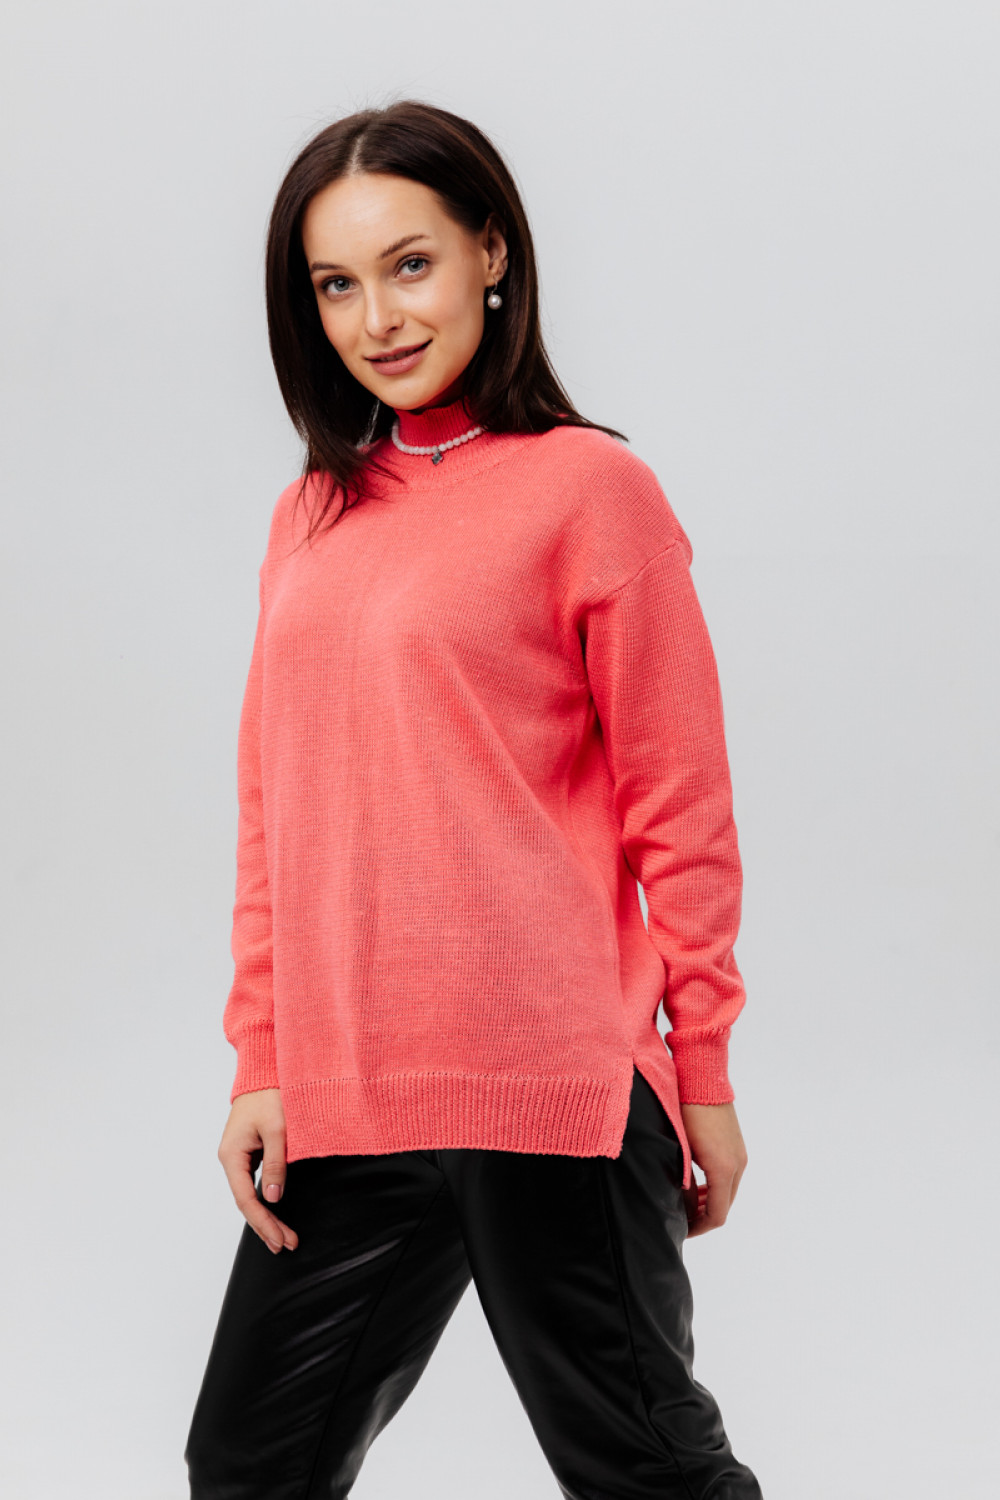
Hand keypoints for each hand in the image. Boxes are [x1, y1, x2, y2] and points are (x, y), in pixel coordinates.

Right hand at [217, 1088, 298, 1253]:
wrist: (263, 1072)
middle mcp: (231, 1159)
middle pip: (246, 1202)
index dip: (263, 1222)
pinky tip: (274, 1212)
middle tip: (286, 1245)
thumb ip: (276, 1162)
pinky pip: (252, 1184)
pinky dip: (264, 1200)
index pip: (245, 1199)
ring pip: (249, 1195)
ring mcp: (238, 1156)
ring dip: (266, 1216)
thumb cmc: (269, 1095)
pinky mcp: (248, 1152)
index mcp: (232, 1155)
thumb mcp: (277, 1129)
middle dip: (265, 1226)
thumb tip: (272, 1196)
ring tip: (283, 1237)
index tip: (281, 1239)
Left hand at [679, 1101, 747, 1237]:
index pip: (717, 1215)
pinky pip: (730, 1176)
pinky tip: (698, 1186)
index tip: (681, 1230)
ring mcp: (740, 1155)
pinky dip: (716, 1187)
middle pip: (724, 1205)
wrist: (702, 1079)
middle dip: (704, 1217)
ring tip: (687, 1206)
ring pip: (728, 1191)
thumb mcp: (680, 1150)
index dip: (699, 1228)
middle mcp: (738, 1164)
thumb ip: (683, 1181)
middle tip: (682, 1221)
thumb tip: (682, 1204)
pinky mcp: (737, 1146)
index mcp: (724, 1169)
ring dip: (710, 1202)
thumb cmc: (686, 1112)